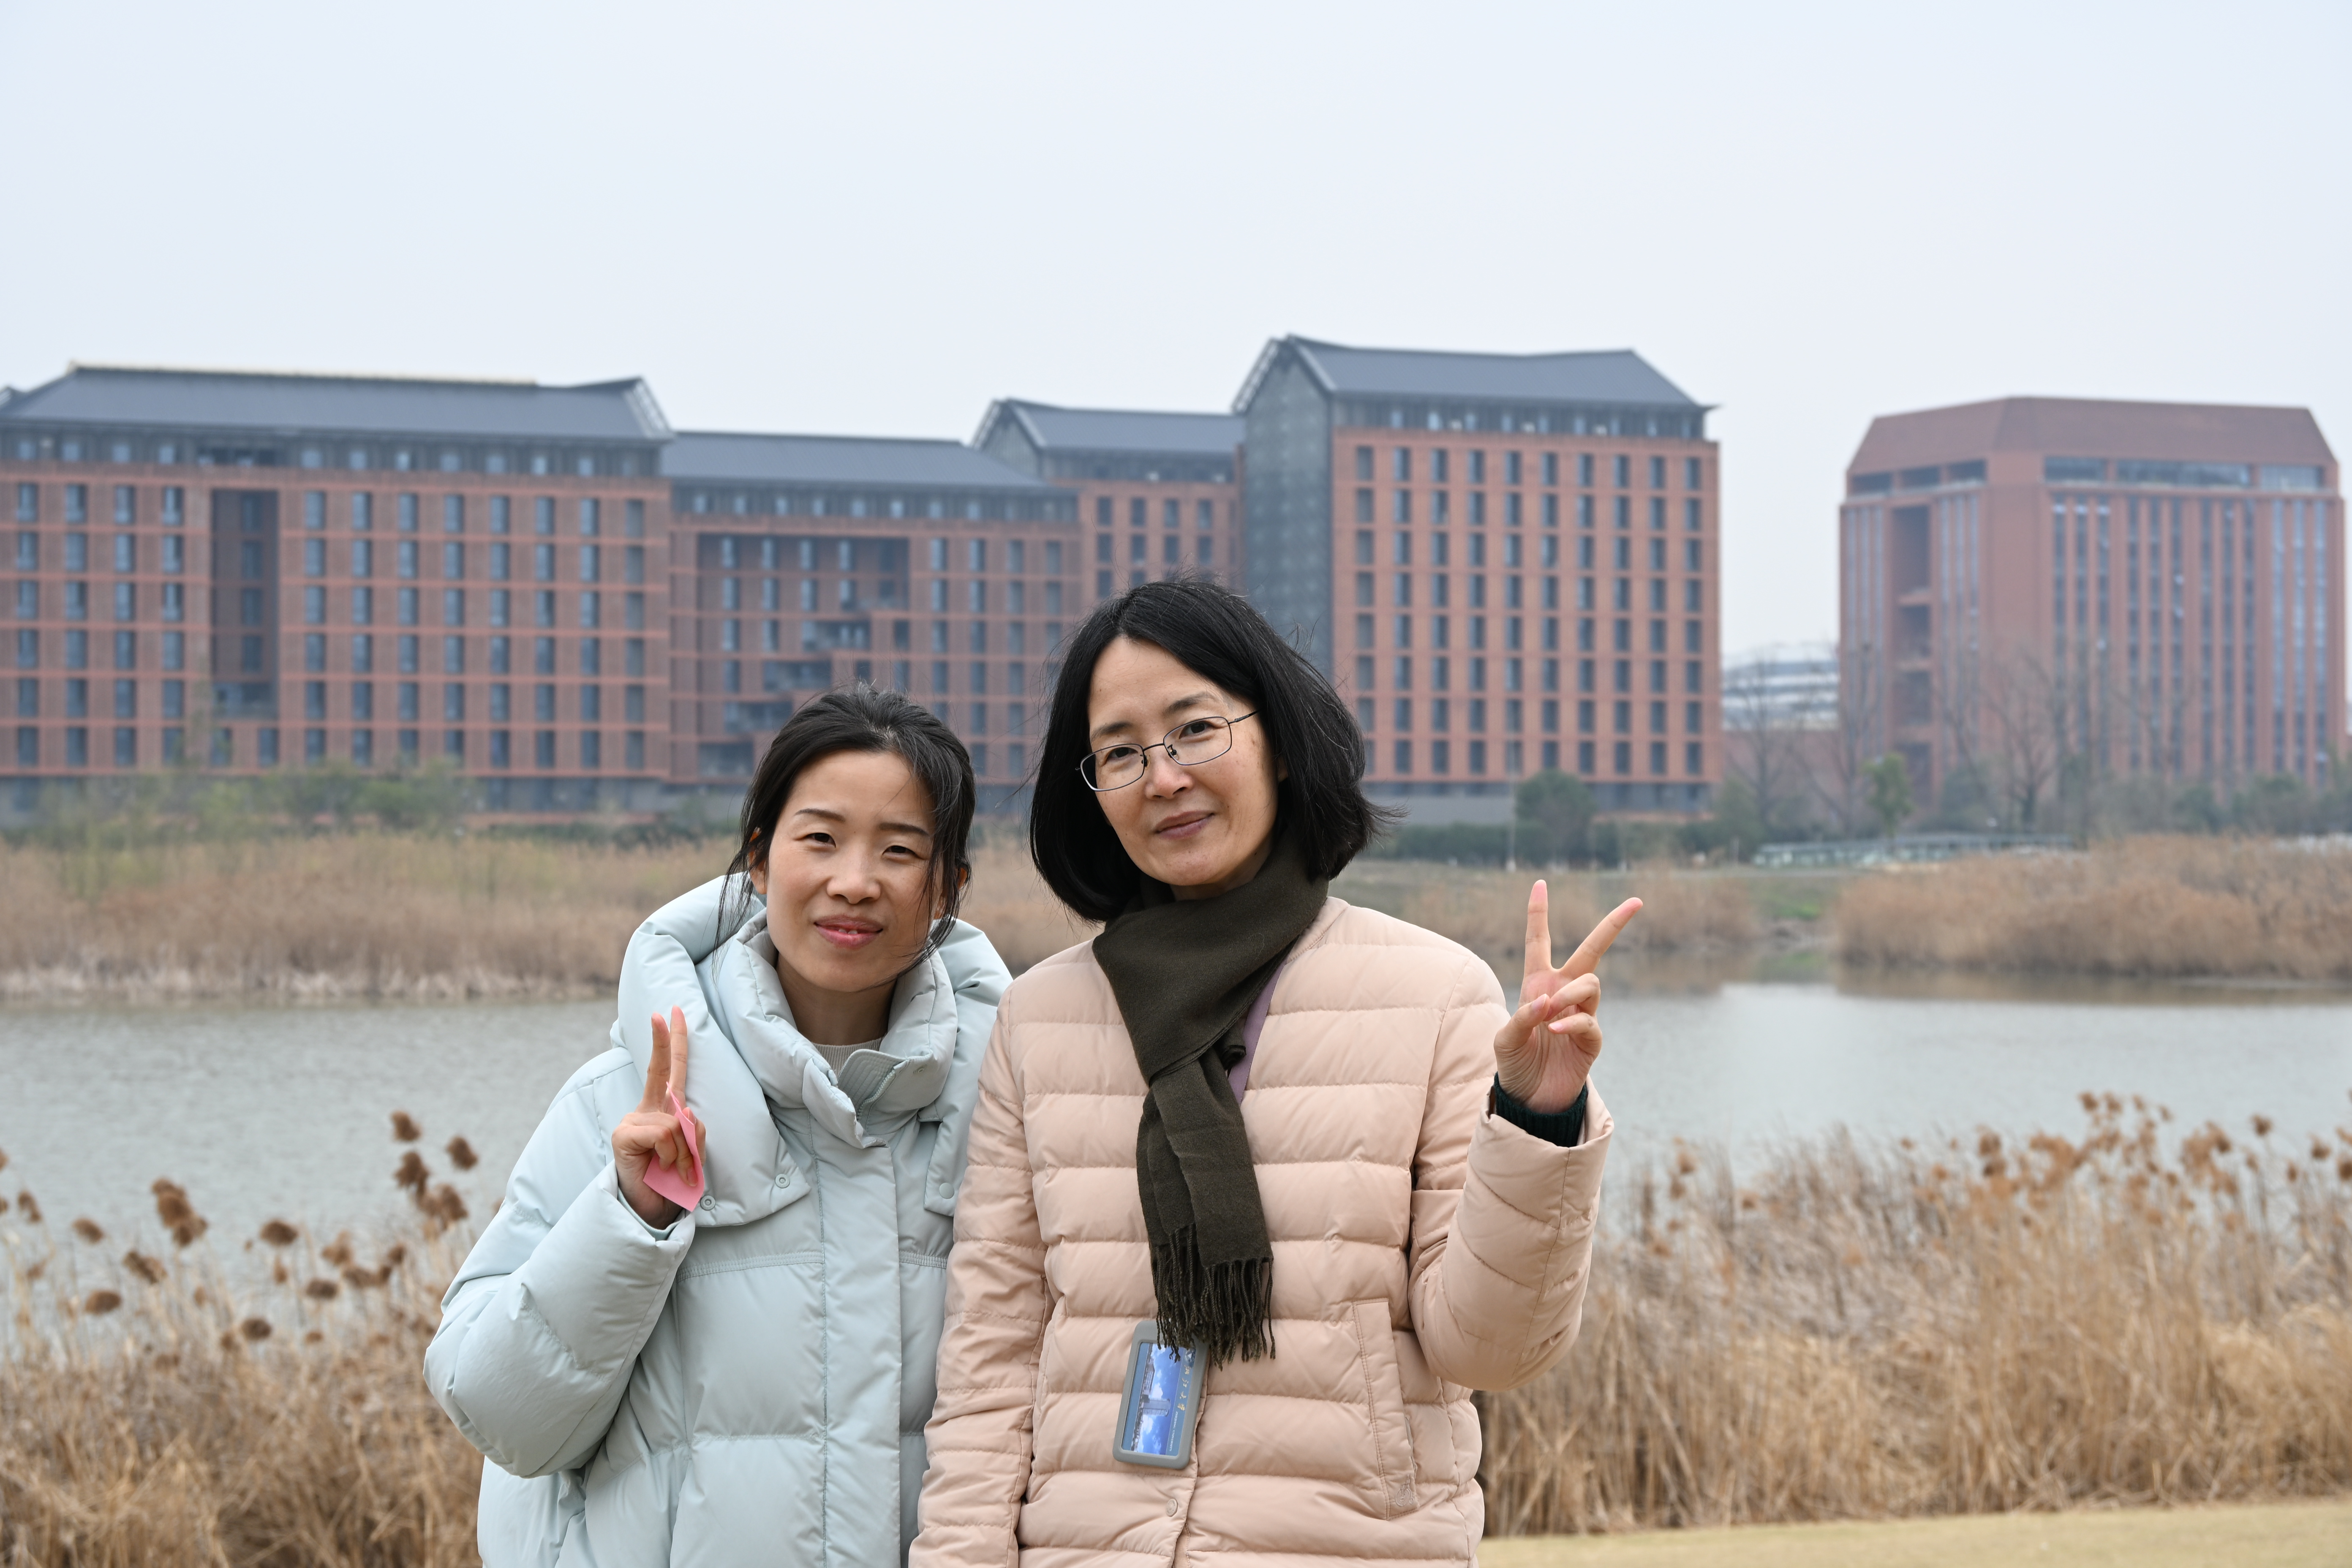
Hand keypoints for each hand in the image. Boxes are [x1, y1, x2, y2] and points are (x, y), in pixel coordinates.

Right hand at [613, 1006, 704, 1226]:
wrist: (651, 1207)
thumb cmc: (672, 1178)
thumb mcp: (691, 1151)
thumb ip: (692, 1129)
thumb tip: (684, 1112)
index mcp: (663, 1109)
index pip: (670, 1069)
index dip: (673, 1042)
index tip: (672, 1013)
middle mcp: (647, 1109)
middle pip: (660, 1068)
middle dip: (667, 1039)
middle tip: (670, 1010)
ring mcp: (632, 1120)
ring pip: (675, 1121)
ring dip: (686, 1150)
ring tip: (678, 1169)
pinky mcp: (623, 1135)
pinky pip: (663, 1135)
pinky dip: (672, 1154)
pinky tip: (664, 1166)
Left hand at [1493, 884, 1640, 1113]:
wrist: (1530, 1096)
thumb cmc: (1515, 1062)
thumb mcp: (1506, 1039)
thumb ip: (1522, 1017)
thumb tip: (1548, 1001)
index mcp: (1537, 982)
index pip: (1538, 941)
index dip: (1538, 913)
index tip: (1540, 883)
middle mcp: (1562, 991)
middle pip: (1592, 950)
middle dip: (1613, 925)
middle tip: (1637, 902)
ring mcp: (1581, 1012)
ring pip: (1590, 983)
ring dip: (1571, 993)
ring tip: (1551, 1012)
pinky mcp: (1592, 1037)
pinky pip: (1589, 1019)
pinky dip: (1572, 1022)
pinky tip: (1555, 1031)